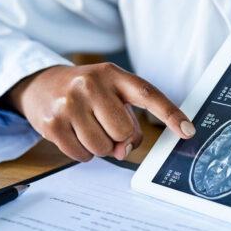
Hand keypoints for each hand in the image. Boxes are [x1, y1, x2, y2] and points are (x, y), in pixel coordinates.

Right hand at [5, 63, 194, 160]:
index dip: (170, 115)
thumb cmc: (88, 94)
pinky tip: (75, 135)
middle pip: (124, 131)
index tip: (188, 131)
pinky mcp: (51, 123)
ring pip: (103, 147)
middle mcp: (90, 84)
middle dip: (120, 137)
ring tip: (89, 128)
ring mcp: (69, 103)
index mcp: (113, 75)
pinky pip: (82, 155)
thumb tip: (123, 151)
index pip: (148, 95)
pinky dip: (83, 153)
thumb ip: (128, 121)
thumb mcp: (112, 95)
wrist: (42, 85)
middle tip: (106, 125)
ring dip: (101, 147)